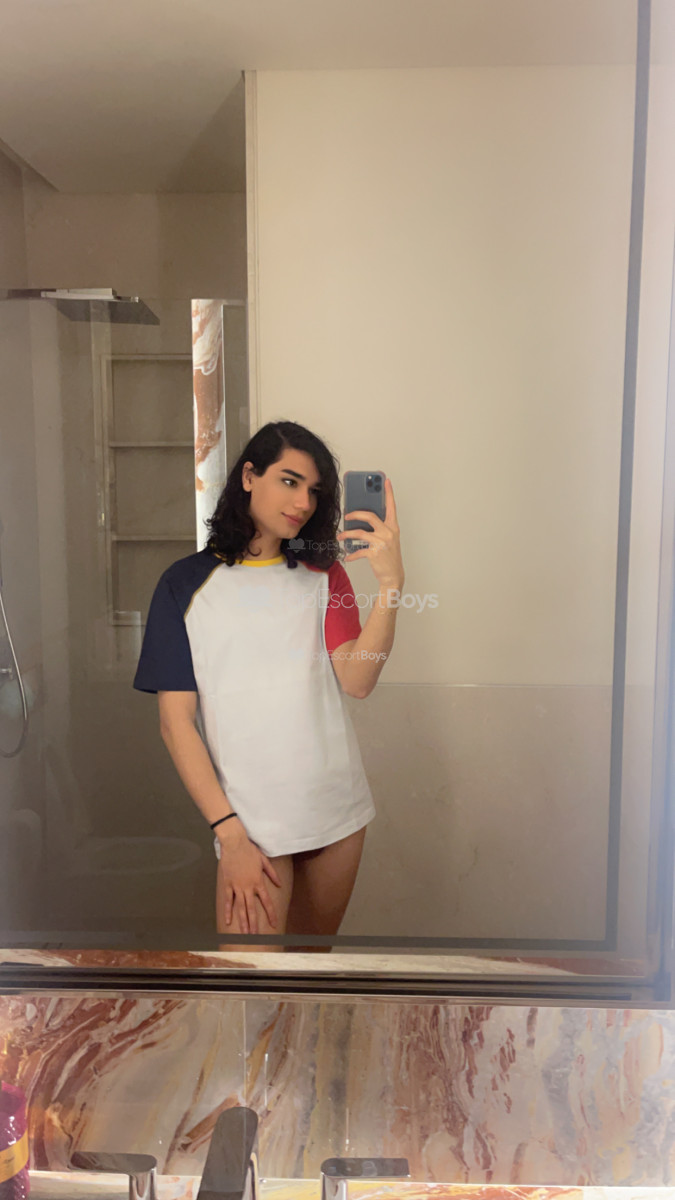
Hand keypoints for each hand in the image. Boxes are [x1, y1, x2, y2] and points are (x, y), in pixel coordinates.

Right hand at [217, 818, 281, 932]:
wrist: (234, 843)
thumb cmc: (250, 850)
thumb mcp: (264, 860)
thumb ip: (272, 874)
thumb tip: (279, 884)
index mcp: (258, 882)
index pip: (266, 901)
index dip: (270, 914)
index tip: (274, 924)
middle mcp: (248, 887)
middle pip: (252, 909)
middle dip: (254, 923)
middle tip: (256, 936)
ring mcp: (236, 887)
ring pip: (240, 907)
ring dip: (243, 921)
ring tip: (244, 933)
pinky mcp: (227, 884)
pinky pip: (228, 901)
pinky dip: (228, 911)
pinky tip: (229, 921)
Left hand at [336, 477, 403, 589]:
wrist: (393, 576)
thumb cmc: (389, 556)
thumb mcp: (388, 539)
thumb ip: (379, 529)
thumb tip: (361, 520)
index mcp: (393, 527)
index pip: (391, 507)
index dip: (388, 493)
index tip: (386, 481)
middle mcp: (388, 532)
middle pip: (370, 516)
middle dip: (355, 514)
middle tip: (347, 515)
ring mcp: (382, 543)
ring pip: (359, 533)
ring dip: (347, 534)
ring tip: (340, 536)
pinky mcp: (375, 553)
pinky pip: (358, 550)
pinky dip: (351, 554)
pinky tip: (347, 556)